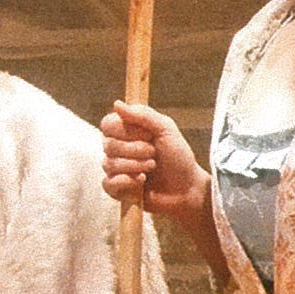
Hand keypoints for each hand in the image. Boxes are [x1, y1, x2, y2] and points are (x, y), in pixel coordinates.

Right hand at [100, 101, 207, 218]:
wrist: (186, 187)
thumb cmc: (178, 157)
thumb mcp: (166, 129)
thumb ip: (143, 115)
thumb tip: (116, 104)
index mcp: (127, 131)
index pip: (108, 124)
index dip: (125, 130)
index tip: (147, 134)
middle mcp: (118, 149)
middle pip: (108, 145)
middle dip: (135, 150)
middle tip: (154, 153)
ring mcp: (116, 169)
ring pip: (109, 164)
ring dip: (135, 166)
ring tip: (152, 167)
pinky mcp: (117, 189)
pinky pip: (108, 184)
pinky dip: (126, 182)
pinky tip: (141, 181)